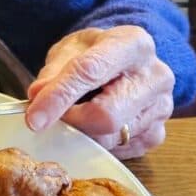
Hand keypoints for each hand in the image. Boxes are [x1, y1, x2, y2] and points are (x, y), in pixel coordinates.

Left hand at [24, 26, 174, 158]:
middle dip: (70, 122)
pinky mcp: (158, 134)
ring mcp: (161, 107)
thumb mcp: (72, 49)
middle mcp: (155, 76)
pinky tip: (94, 125)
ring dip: (81, 134)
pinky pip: (119, 150)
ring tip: (74, 116)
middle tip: (50, 119)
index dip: (58, 97)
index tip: (33, 118)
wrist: (129, 61)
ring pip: (110, 138)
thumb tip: (37, 96)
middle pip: (106, 115)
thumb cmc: (97, 53)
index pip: (90, 72)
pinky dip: (97, 143)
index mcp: (133, 44)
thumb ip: (53, 71)